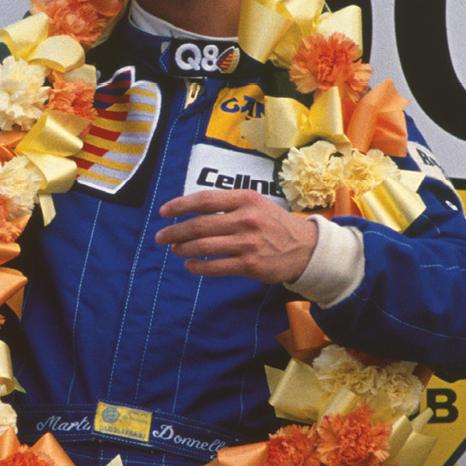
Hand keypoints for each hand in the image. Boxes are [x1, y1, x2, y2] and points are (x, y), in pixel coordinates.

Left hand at [155, 190, 317, 283]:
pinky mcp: (250, 265)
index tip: (164, 212)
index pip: (204, 200)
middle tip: (160, 237)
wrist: (305, 248)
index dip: (180, 206)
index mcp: (245, 199)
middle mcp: (245, 219)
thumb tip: (192, 209)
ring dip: (183, 249)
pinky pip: (215, 267)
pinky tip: (190, 265)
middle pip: (199, 225)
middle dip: (174, 232)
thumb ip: (228, 204)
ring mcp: (248, 243)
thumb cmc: (274, 224)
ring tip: (174, 250)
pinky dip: (198, 267)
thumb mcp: (256, 203)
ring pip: (204, 246)